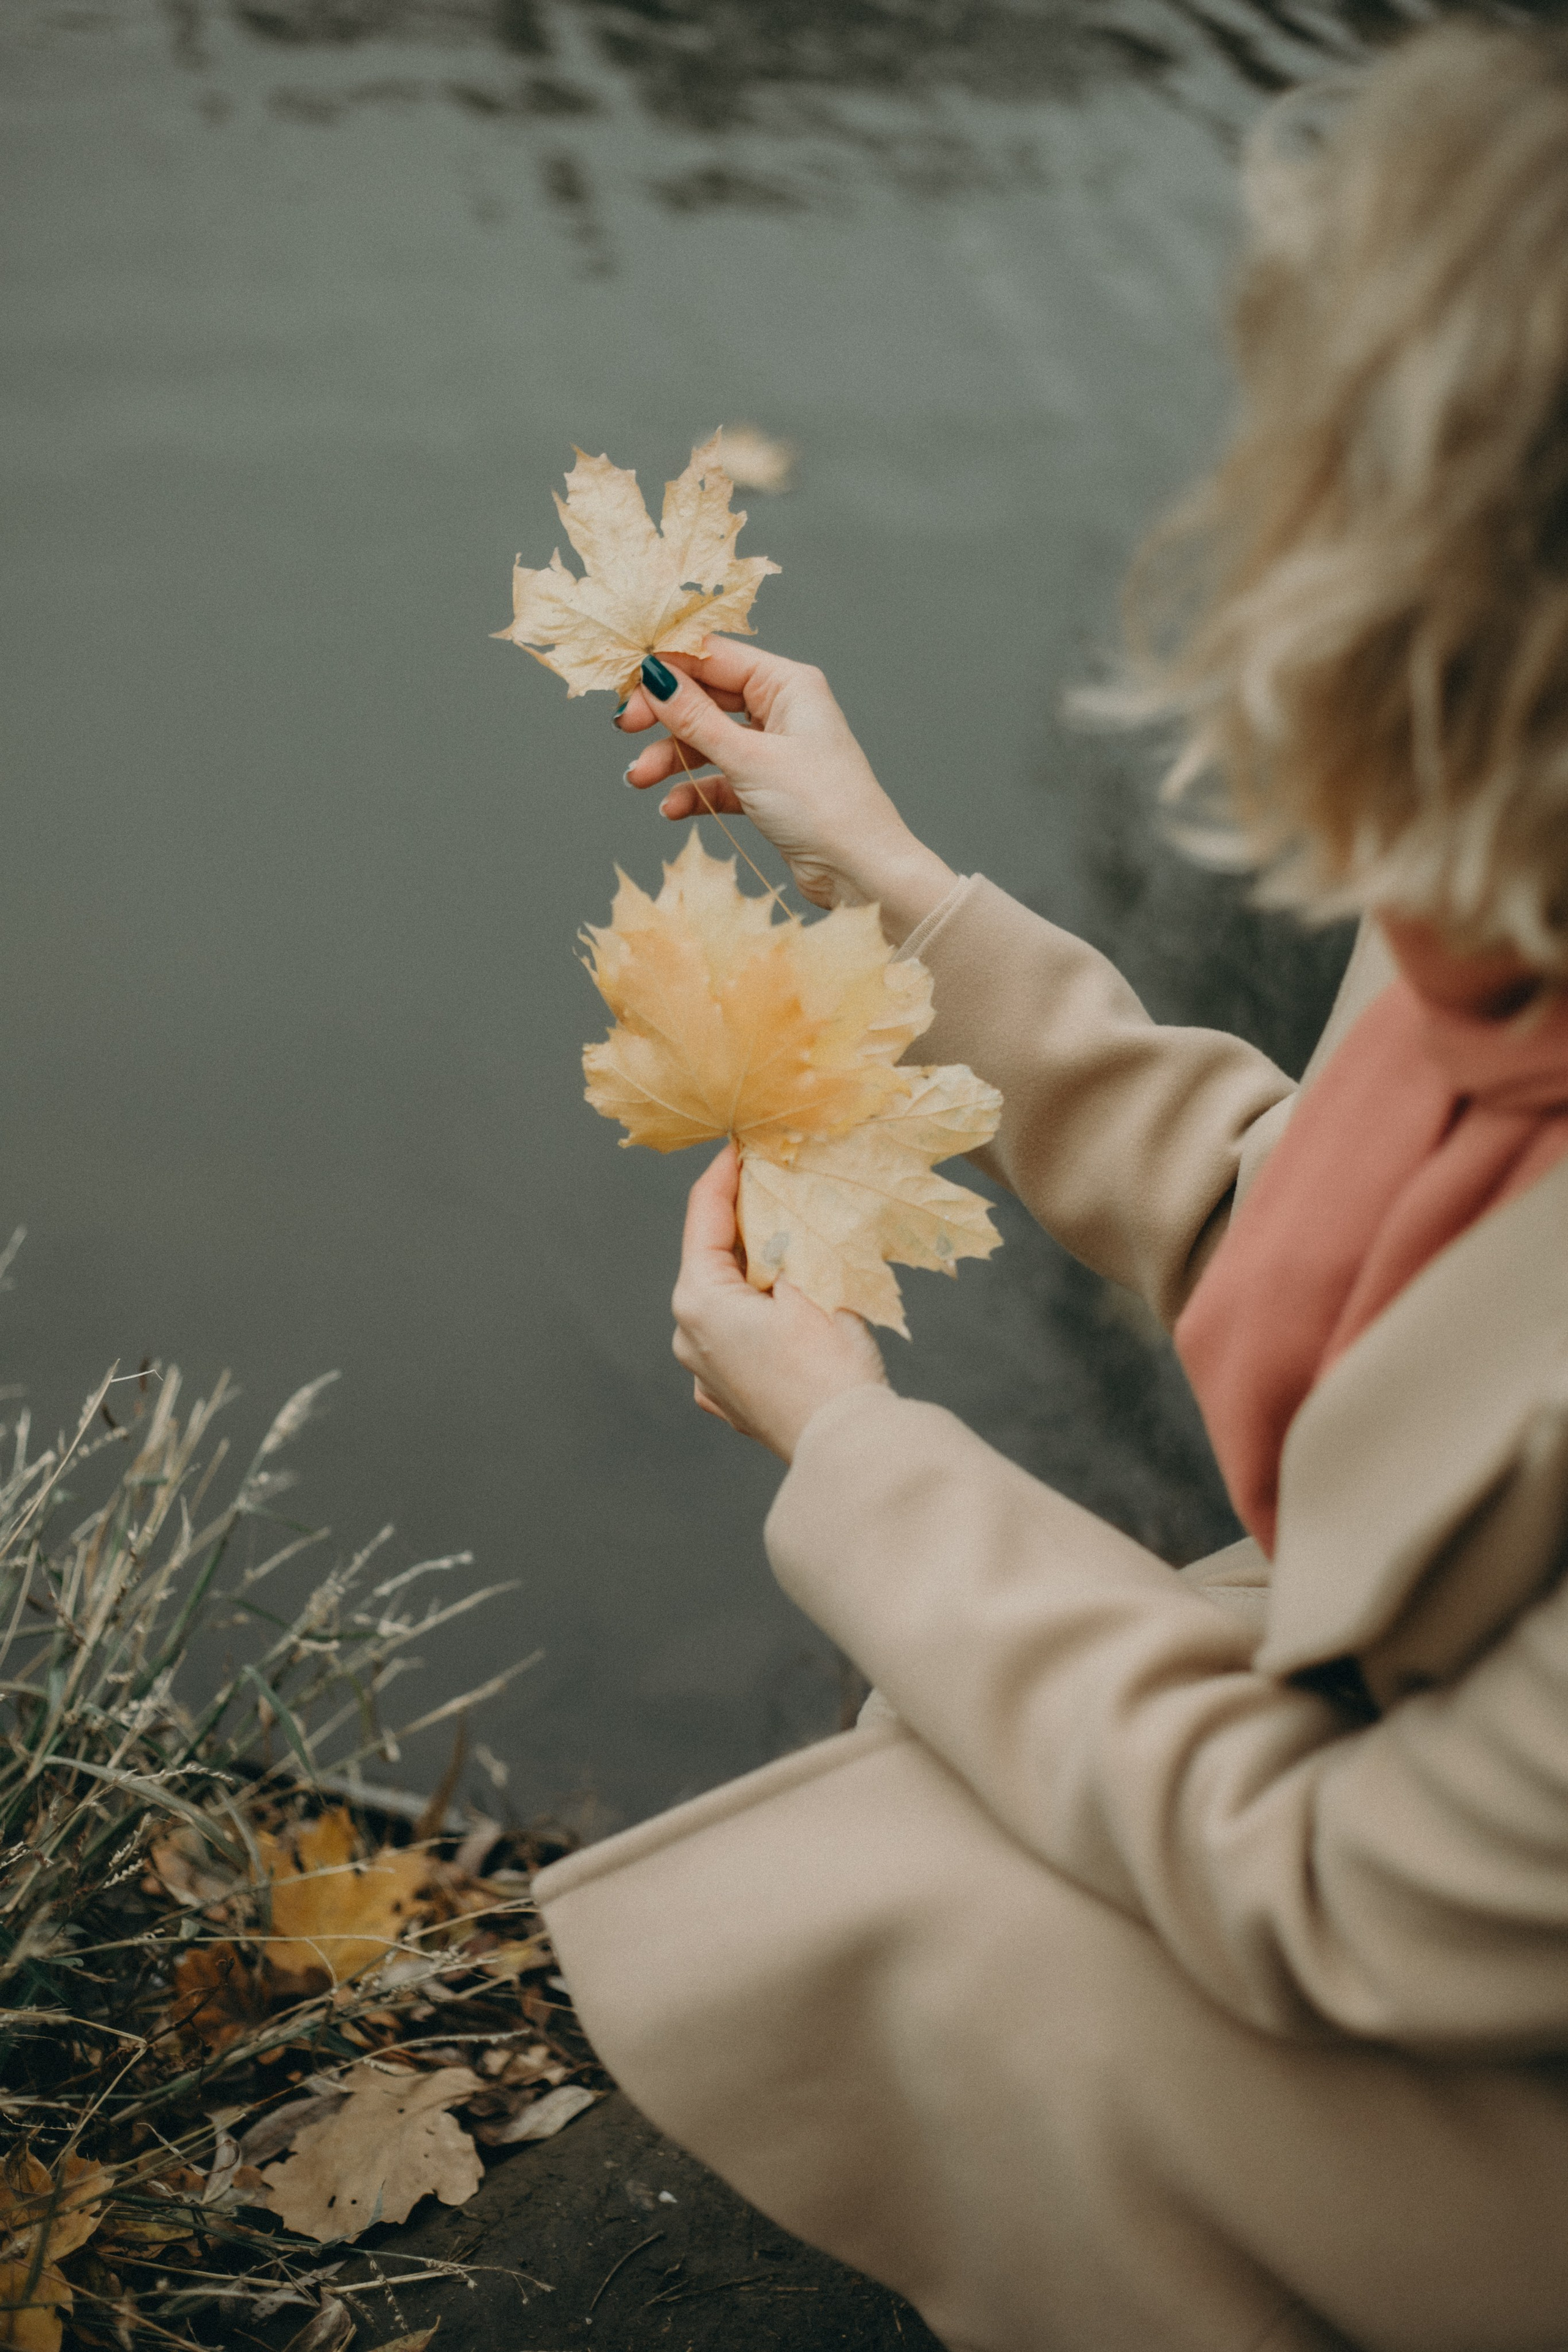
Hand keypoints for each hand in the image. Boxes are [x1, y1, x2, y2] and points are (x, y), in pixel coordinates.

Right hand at [618, 645, 955, 940]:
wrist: (861, 871)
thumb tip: (654, 678)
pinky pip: (721, 779)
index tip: (627, 684)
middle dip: (664, 718)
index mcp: (788, 683)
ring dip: (672, 759)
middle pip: (707, 698)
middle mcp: (784, 710)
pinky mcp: (770, 789)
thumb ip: (696, 718)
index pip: (715, 657)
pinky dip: (695, 790)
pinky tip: (672, 808)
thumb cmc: (823, 806)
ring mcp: (776, 750)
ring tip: (639, 780)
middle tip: (624, 729)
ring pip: (708, 742)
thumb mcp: (749, 757)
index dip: (668, 668)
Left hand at [672, 1143, 888, 1461]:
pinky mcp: (731, 1399)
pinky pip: (740, 1340)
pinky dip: (762, 1317)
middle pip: (714, 1260)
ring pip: (729, 1301)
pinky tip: (795, 1309)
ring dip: (758, 1273)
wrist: (849, 1451)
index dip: (724, 1174)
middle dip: (746, 1224)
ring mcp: (706, 1374)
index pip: (704, 1217)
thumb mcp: (814, 1281)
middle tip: (778, 1186)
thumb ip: (790, 1235)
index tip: (741, 1143)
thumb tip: (784, 1199)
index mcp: (698, 1302)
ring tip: (796, 1245)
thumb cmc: (831, 1368)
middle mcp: (688, 1338)